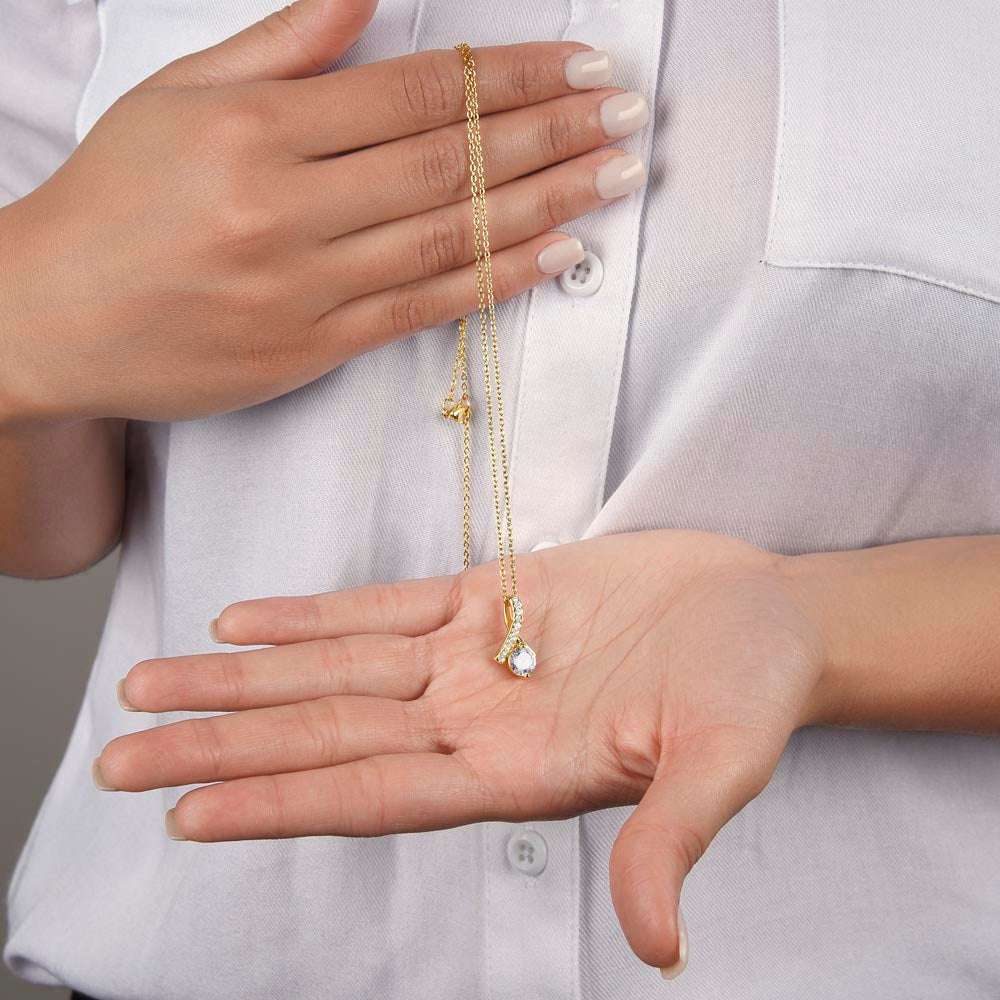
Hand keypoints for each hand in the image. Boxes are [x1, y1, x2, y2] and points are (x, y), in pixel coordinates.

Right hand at [0, 0, 647, 425]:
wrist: (54, 317)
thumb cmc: (116, 202)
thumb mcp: (183, 95)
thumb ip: (286, 44)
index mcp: (259, 129)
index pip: (419, 94)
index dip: (511, 78)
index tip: (579, 67)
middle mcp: (288, 207)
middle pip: (451, 162)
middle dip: (553, 135)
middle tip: (627, 117)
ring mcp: (305, 286)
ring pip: (450, 236)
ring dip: (547, 205)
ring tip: (615, 179)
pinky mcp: (313, 348)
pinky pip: (423, 310)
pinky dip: (495, 280)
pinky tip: (555, 256)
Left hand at [97, 530, 824, 972]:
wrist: (766, 612)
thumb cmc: (754, 688)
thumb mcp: (723, 762)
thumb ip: (674, 840)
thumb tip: (658, 948)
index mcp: (516, 770)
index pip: (373, 795)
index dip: (281, 803)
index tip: (187, 812)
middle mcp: (476, 718)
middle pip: (326, 736)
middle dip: (224, 743)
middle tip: (120, 755)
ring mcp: (476, 656)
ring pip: (334, 670)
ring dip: (245, 677)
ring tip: (155, 680)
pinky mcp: (491, 596)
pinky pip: (382, 608)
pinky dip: (314, 615)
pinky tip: (248, 619)